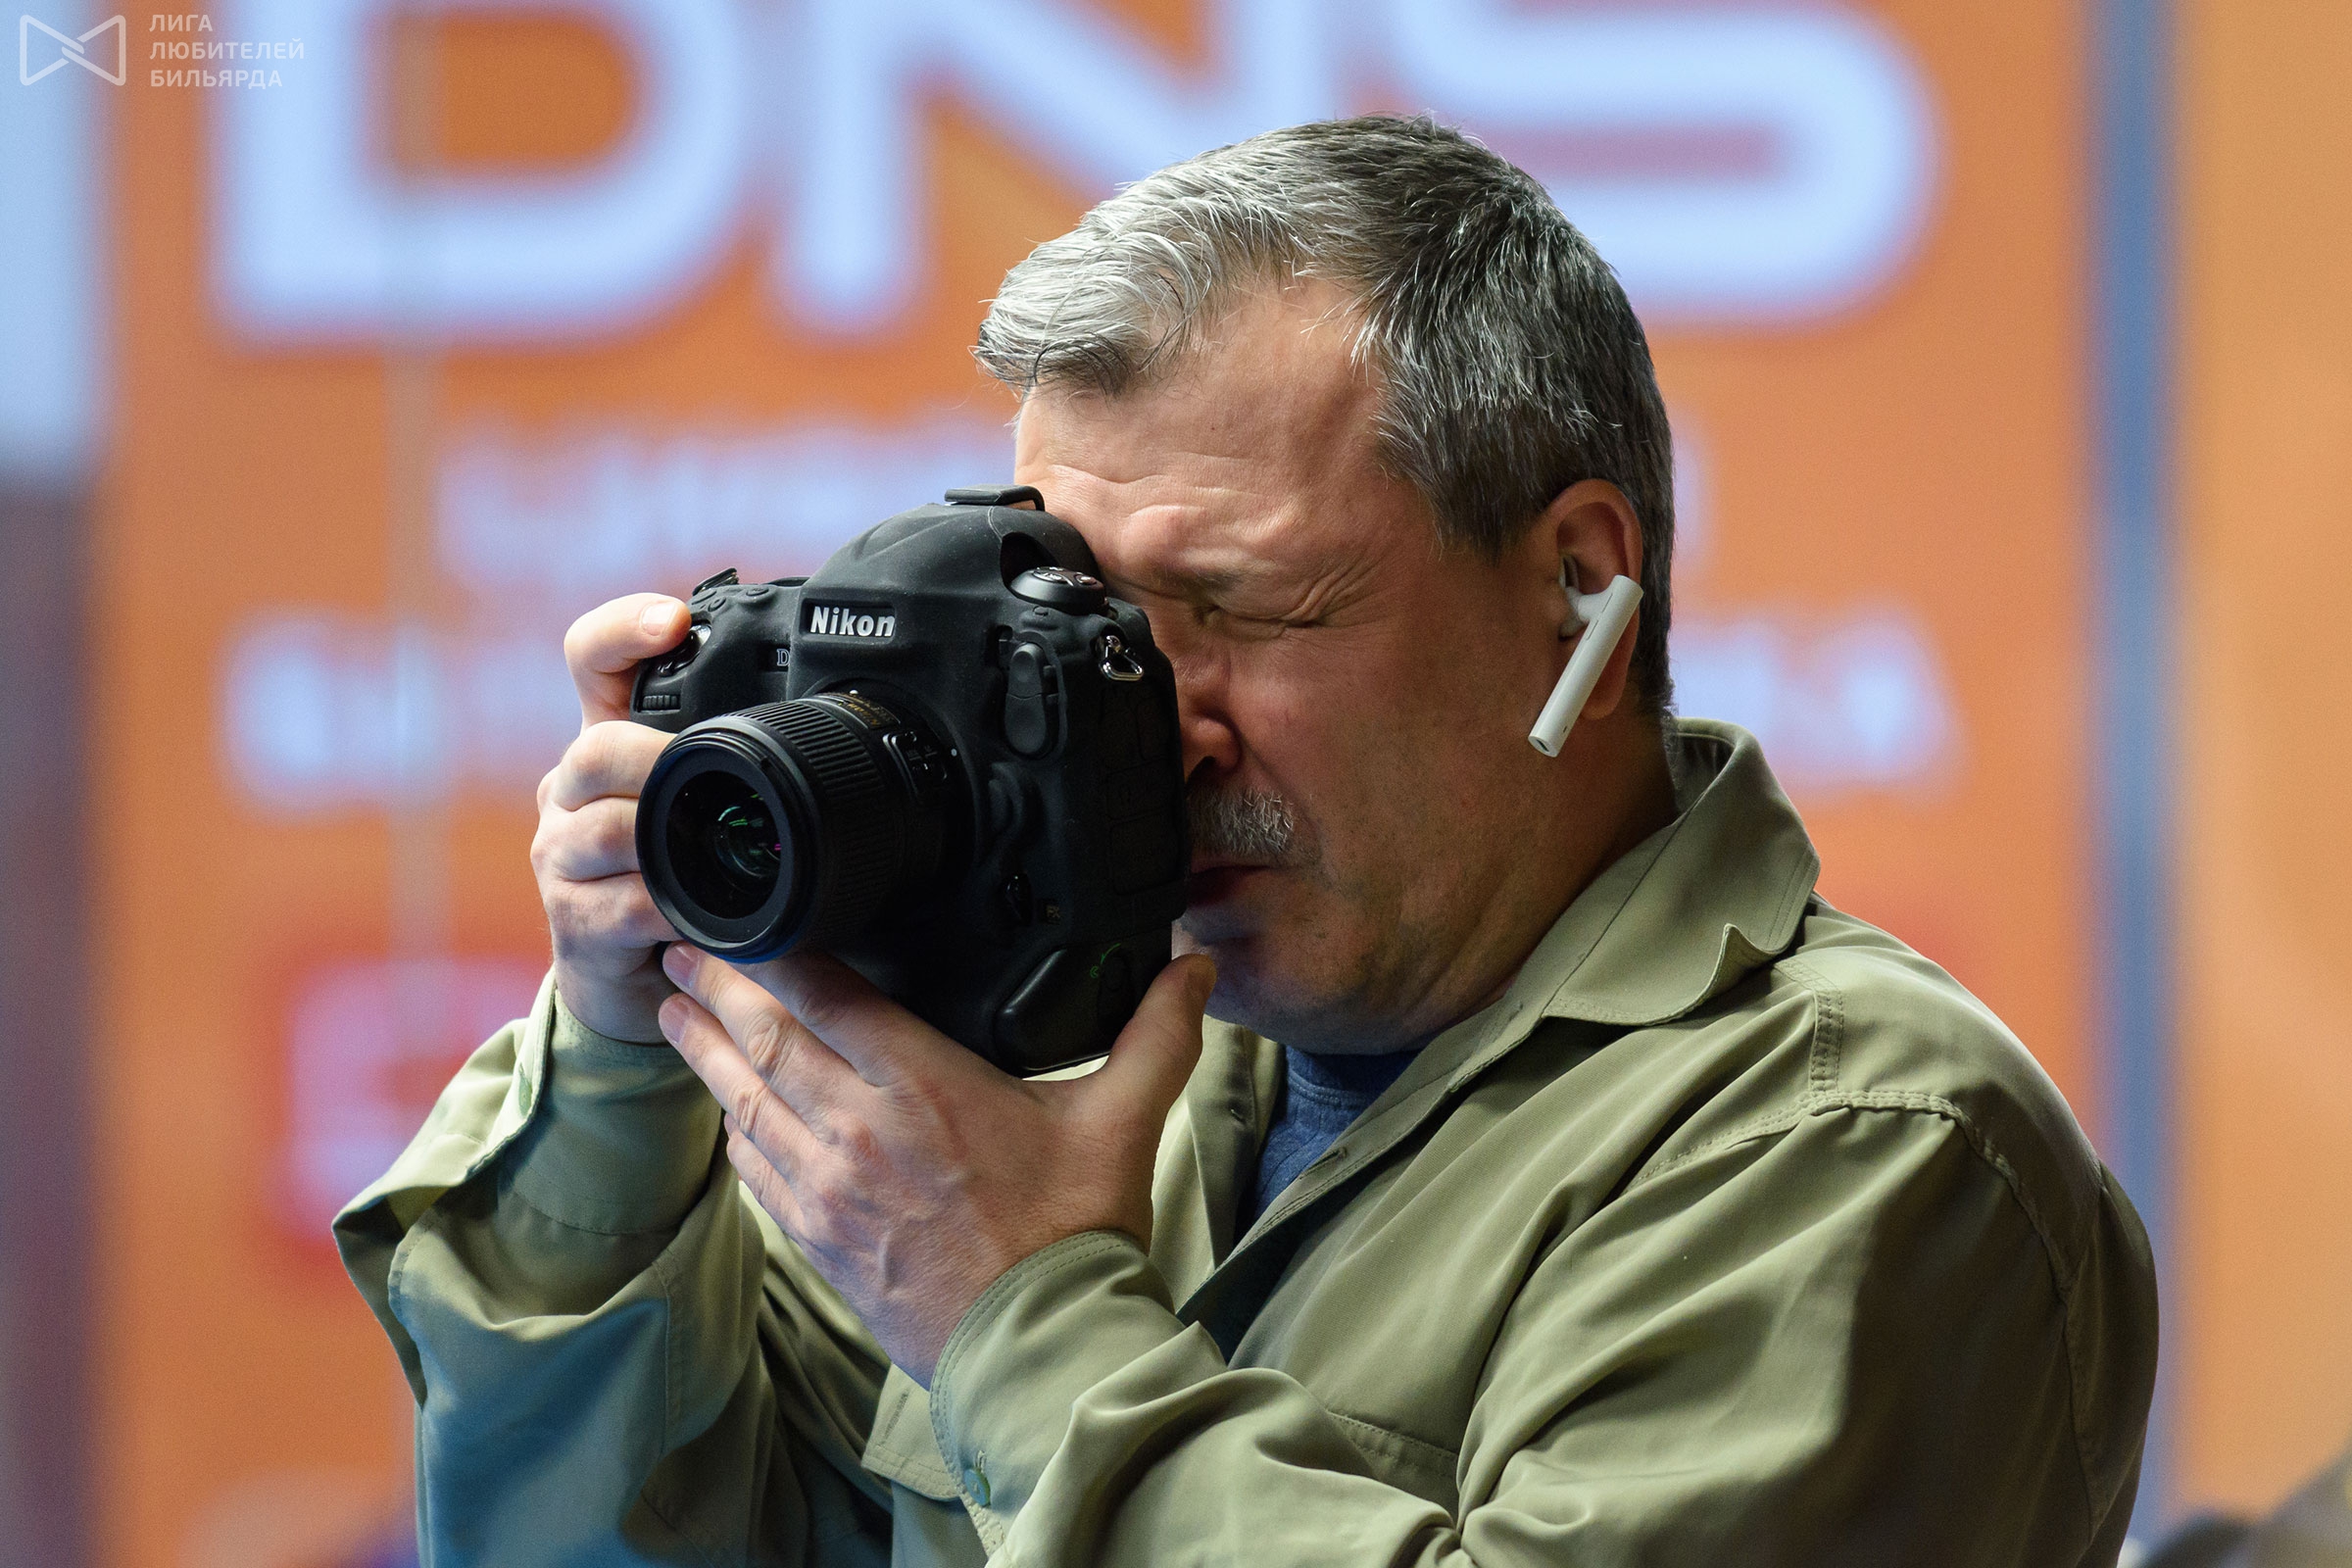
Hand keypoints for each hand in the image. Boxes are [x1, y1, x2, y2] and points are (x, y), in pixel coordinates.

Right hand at [531, 593, 691, 1041]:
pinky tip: (702, 916)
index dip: (622, 630)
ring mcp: (562, 855)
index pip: (589, 660)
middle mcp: (570, 791)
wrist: (636, 981)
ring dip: (669, 841)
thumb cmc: (675, 879)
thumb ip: (729, 763)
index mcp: (606, 744)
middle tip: (707, 773)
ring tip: (714, 853)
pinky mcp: (573, 920)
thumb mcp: (702, 808)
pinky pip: (626, 903)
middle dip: (657, 758)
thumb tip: (816, 720)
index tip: (673, 621)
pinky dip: (674, 910)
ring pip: (609, 829)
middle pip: (597, 749)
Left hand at [658, 943, 1217, 1382]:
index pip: (828, 996)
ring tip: (675, 1007)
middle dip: (716, 987)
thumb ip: (1157, 1033)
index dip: (774, 951)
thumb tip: (1193, 964)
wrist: (1039, 1351)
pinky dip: (734, 1126)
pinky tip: (724, 1106)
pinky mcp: (818, 1240)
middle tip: (677, 946)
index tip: (742, 916)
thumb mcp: (1126, 1120)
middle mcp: (859, 1129)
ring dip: (705, 1049)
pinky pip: (757, 1168)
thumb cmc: (1076, 1234)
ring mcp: (828, 1189)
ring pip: (745, 1100)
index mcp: (924, 1085)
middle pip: (765, 1039)